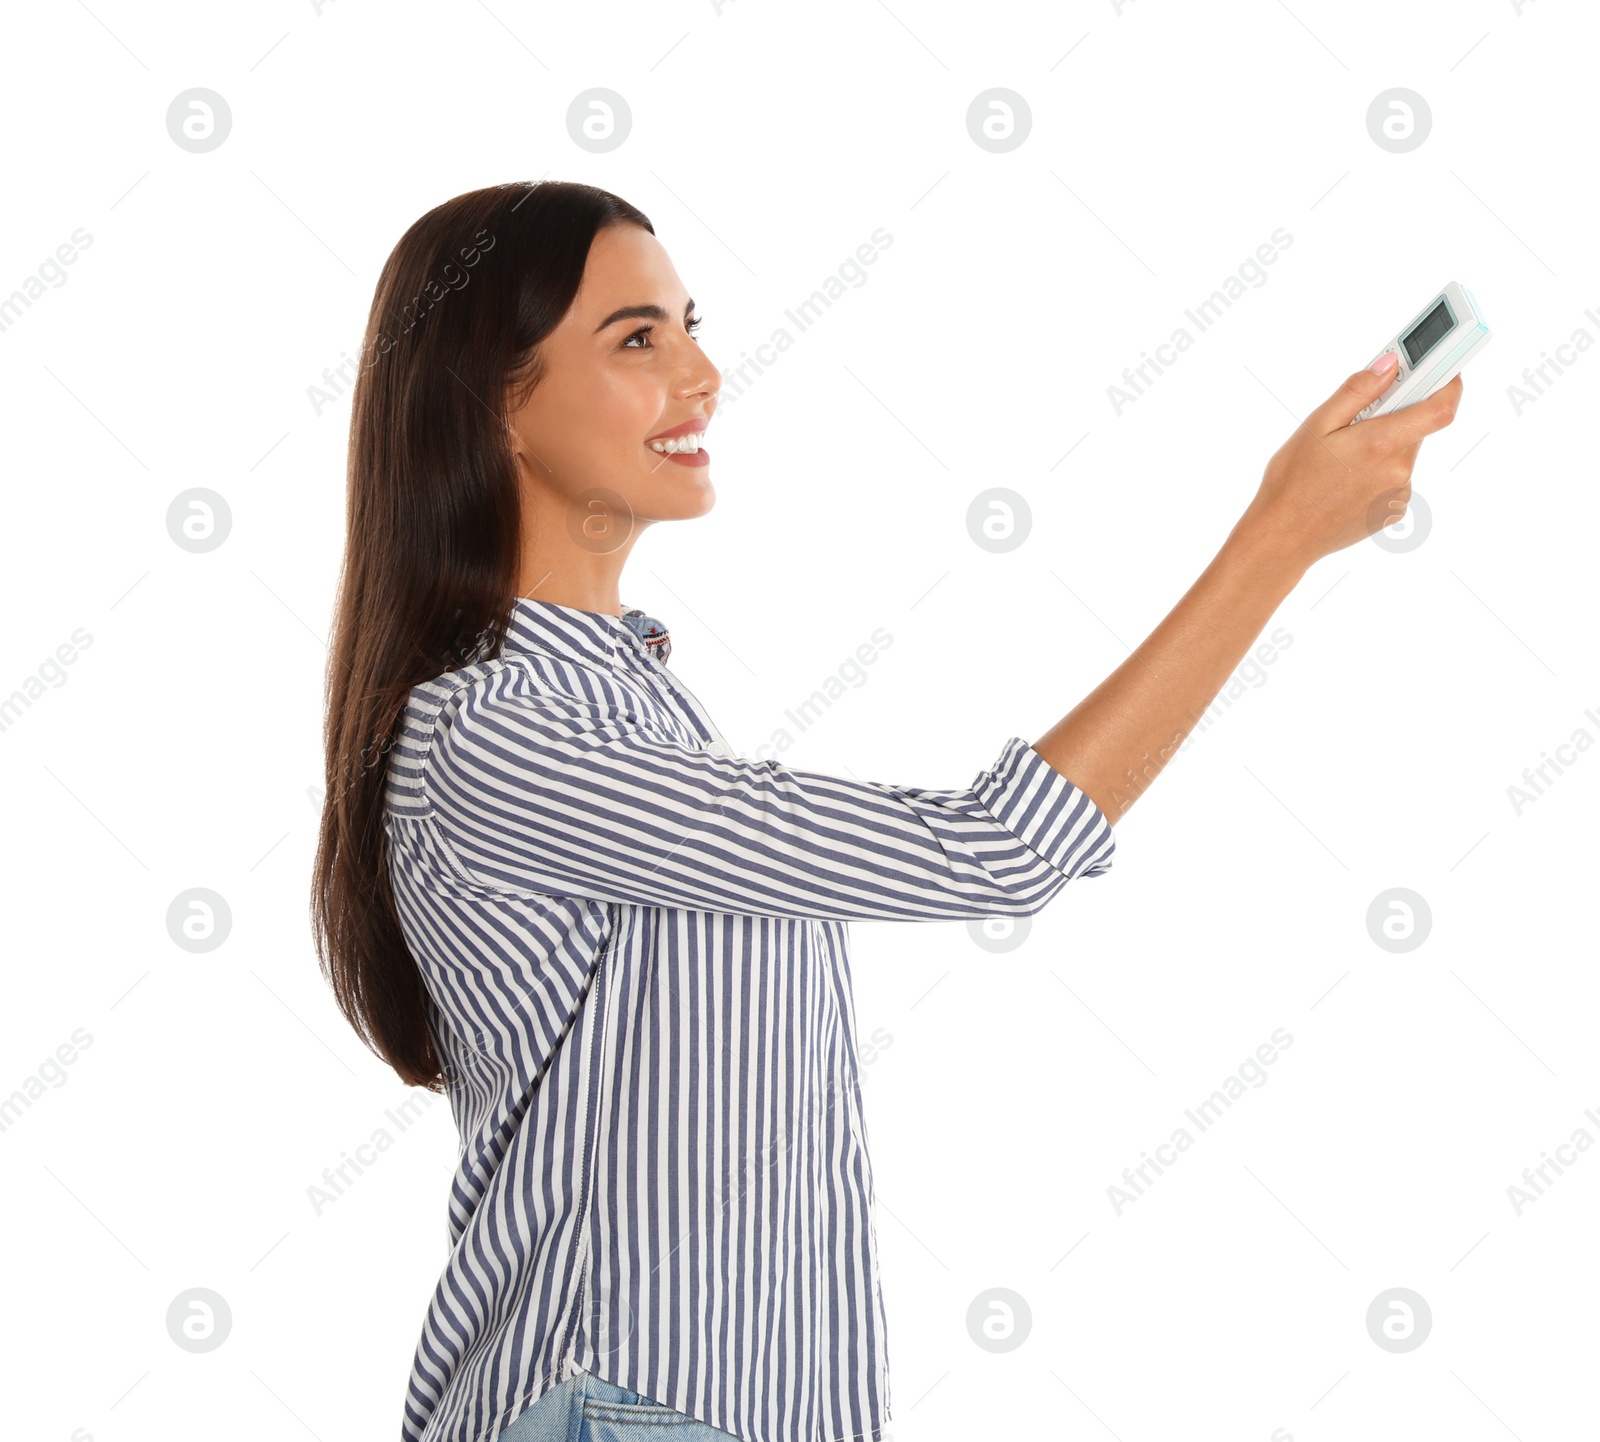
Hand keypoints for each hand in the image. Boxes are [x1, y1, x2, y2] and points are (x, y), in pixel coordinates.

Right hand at [1238, 355, 1462, 572]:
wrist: (1283, 536)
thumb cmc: (1292, 482)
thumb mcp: (1317, 425)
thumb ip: (1358, 391)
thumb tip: (1389, 364)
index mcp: (1381, 444)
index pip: (1441, 408)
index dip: (1449, 384)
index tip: (1444, 371)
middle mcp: (1399, 471)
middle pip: (1416, 428)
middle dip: (1395, 417)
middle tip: (1358, 422)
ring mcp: (1398, 494)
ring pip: (1404, 454)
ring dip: (1384, 447)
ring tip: (1343, 461)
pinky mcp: (1393, 511)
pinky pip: (1396, 479)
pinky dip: (1379, 472)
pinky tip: (1347, 482)